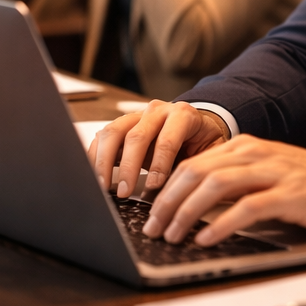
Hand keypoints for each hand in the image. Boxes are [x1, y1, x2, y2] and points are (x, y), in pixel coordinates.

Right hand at [88, 99, 229, 197]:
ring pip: (113, 132)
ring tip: (104, 187)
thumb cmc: (204, 143)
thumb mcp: (210, 152)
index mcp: (183, 115)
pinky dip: (95, 156)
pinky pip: (102, 137)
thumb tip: (183, 194)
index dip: (160, 164)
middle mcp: (157, 111)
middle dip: (128, 167)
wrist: (197, 126)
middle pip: (136, 135)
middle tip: (124, 192)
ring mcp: (137, 116)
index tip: (155, 186)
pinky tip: (95, 176)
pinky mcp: (122, 125)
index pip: (167, 139)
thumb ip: (198, 167)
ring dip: (105, 161)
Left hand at [142, 137, 305, 245]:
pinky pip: (247, 207)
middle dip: (166, 202)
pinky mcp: (290, 194)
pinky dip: (221, 223)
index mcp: (244, 147)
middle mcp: (254, 154)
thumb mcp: (266, 176)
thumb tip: (192, 208)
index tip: (149, 213)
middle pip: (195, 172)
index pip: (191, 164)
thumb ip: (234, 185)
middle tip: (152, 228)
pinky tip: (207, 238)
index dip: (164, 189)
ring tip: (172, 235)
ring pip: (215, 186)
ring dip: (186, 212)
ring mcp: (272, 172)